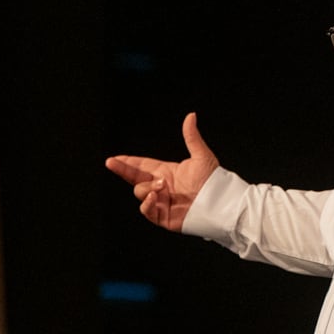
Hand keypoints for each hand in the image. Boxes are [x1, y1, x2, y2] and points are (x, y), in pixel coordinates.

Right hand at [105, 112, 219, 231]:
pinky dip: (146, 204)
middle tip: (111, 162)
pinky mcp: (164, 217)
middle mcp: (161, 187)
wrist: (221, 203)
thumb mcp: (201, 156)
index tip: (114, 159)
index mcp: (166, 172)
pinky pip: (147, 211)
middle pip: (135, 178)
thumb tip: (191, 115)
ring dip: (146, 187)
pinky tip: (153, 196)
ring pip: (140, 192)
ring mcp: (161, 202)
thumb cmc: (214, 181)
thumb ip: (191, 137)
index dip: (127, 162)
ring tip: (161, 186)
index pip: (142, 166)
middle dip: (122, 170)